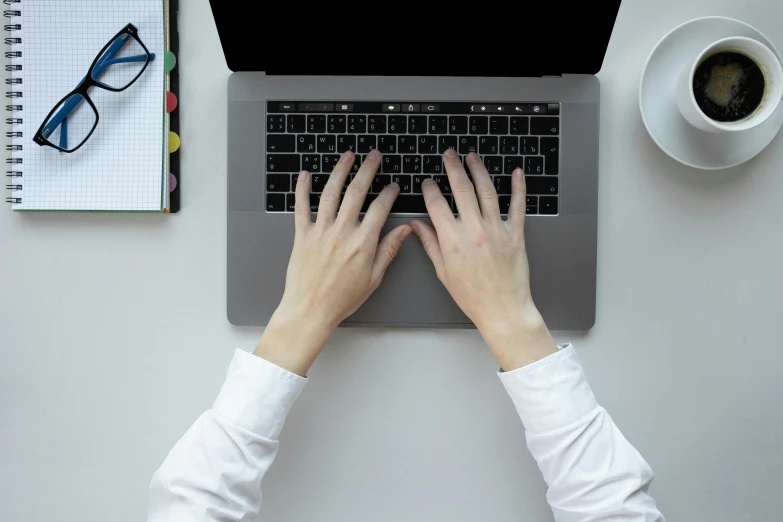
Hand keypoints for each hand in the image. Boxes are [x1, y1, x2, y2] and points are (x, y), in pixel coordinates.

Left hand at [254, 150, 410, 375]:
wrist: (310, 310)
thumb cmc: (342, 299)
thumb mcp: (374, 278)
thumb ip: (388, 250)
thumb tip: (405, 230)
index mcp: (362, 244)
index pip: (380, 208)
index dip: (389, 194)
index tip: (393, 186)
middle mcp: (341, 233)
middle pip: (356, 192)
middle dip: (367, 170)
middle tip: (374, 156)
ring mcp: (320, 232)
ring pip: (330, 193)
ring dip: (340, 171)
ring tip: (347, 156)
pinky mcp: (302, 235)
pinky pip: (301, 207)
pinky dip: (302, 189)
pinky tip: (305, 175)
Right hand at [411, 150, 556, 370]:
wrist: (503, 310)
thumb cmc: (472, 297)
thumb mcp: (444, 272)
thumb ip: (431, 244)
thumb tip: (417, 226)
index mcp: (452, 242)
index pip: (436, 205)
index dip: (430, 189)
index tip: (428, 182)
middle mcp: (474, 231)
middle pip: (461, 189)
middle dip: (452, 167)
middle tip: (449, 155)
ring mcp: (497, 230)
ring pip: (487, 191)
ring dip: (478, 170)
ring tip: (472, 157)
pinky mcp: (515, 234)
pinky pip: (518, 205)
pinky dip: (518, 187)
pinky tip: (516, 173)